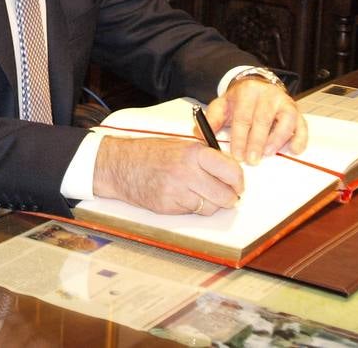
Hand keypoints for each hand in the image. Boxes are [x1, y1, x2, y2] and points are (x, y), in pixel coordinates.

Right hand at [92, 135, 242, 215]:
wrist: (119, 164)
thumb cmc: (150, 153)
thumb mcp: (181, 145)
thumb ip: (206, 157)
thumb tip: (231, 172)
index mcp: (193, 153)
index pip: (231, 171)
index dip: (238, 181)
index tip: (237, 184)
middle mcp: (186, 172)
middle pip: (225, 195)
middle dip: (228, 197)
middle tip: (225, 194)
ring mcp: (176, 191)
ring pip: (210, 208)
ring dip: (210, 204)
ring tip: (199, 193)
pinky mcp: (168, 207)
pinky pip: (192, 212)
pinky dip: (192, 207)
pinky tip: (182, 195)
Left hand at [204, 77, 307, 164]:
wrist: (255, 88)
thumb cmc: (238, 102)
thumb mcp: (222, 105)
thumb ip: (212, 119)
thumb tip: (200, 134)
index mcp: (247, 91)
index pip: (243, 116)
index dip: (239, 137)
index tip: (236, 155)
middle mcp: (268, 94)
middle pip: (263, 119)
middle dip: (257, 142)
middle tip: (252, 160)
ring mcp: (284, 102)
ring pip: (286, 120)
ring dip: (278, 139)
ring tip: (268, 154)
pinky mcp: (296, 111)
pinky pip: (302, 124)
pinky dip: (300, 138)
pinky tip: (295, 150)